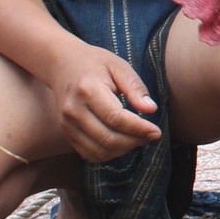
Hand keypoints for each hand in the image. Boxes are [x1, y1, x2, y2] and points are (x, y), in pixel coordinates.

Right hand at [44, 44, 160, 162]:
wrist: (62, 65)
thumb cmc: (95, 64)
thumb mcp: (119, 66)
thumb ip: (135, 87)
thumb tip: (151, 109)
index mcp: (88, 89)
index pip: (116, 118)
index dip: (139, 129)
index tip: (156, 132)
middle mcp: (74, 110)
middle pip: (108, 138)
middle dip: (135, 141)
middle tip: (151, 135)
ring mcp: (67, 124)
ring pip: (100, 151)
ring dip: (124, 150)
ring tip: (138, 138)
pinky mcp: (66, 133)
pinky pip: (90, 154)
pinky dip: (110, 154)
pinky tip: (122, 142)